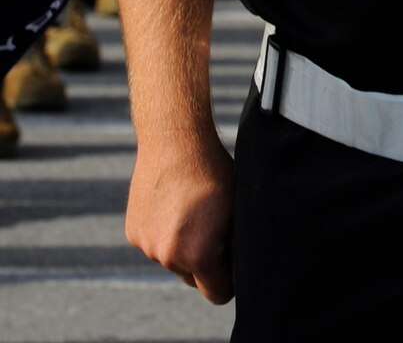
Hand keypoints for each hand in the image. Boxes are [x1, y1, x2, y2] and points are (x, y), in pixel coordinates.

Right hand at [125, 131, 234, 304]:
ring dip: (182, 245)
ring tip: (192, 209)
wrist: (174, 139)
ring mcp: (147, 246)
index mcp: (198, 255)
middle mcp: (168, 257)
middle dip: (205, 262)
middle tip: (214, 226)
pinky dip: (164, 232)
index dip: (230, 280)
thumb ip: (235, 246)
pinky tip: (172, 203)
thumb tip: (239, 266)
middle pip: (193, 278)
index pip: (217, 293)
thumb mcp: (236, 209)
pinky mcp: (133, 233)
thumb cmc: (213, 171)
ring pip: (173, 259)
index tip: (232, 260)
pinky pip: (155, 243)